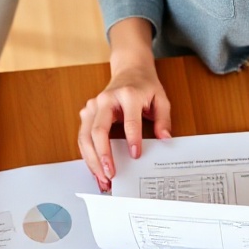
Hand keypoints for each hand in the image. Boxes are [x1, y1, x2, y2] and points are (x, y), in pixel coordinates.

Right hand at [79, 23, 172, 188]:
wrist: (129, 69)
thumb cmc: (144, 85)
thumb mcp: (161, 98)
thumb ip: (163, 119)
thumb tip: (164, 138)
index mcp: (127, 94)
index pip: (129, 120)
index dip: (132, 138)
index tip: (135, 155)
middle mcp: (105, 99)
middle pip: (98, 130)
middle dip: (102, 155)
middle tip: (111, 175)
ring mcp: (92, 106)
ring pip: (85, 137)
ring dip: (92, 160)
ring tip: (102, 179)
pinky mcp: (86, 114)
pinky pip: (83, 138)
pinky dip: (88, 156)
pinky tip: (95, 169)